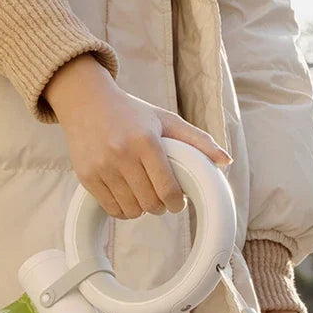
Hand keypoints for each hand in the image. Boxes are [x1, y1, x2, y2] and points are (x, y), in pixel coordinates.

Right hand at [44, 54, 230, 218]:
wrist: (85, 101)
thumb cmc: (132, 113)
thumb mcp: (166, 120)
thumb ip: (198, 141)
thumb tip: (227, 161)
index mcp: (146, 141)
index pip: (168, 191)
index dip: (177, 203)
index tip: (178, 200)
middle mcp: (122, 154)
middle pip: (151, 205)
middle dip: (160, 206)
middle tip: (160, 196)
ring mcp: (102, 166)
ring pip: (132, 211)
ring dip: (142, 208)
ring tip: (142, 193)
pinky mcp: (87, 176)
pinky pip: (113, 210)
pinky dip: (124, 210)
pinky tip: (127, 196)